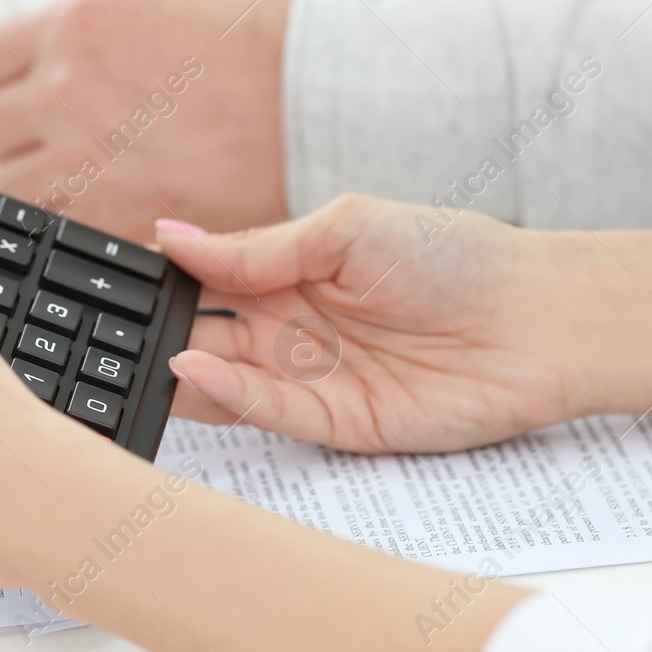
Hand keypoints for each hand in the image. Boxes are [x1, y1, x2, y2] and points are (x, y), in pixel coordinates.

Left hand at [0, 0, 290, 242]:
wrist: (320, 105)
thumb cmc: (260, 57)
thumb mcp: (157, 15)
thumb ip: (88, 46)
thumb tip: (44, 74)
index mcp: (77, 22)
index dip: (5, 90)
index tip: (26, 105)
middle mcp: (66, 82)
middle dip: (21, 141)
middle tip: (71, 148)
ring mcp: (80, 151)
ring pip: (7, 187)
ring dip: (42, 190)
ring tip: (101, 183)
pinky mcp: (107, 212)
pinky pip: (52, 229)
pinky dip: (76, 226)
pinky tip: (119, 209)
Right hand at [159, 196, 579, 454]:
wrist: (536, 319)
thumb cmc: (453, 256)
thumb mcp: (344, 228)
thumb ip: (256, 248)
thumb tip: (173, 235)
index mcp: (291, 271)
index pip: (209, 278)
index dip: (166, 280)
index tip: (118, 281)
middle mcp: (295, 326)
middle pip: (208, 333)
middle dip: (161, 332)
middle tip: (115, 330)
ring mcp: (314, 376)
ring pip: (229, 379)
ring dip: (183, 370)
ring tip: (143, 357)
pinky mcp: (338, 423)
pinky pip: (272, 412)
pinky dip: (230, 396)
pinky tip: (194, 373)